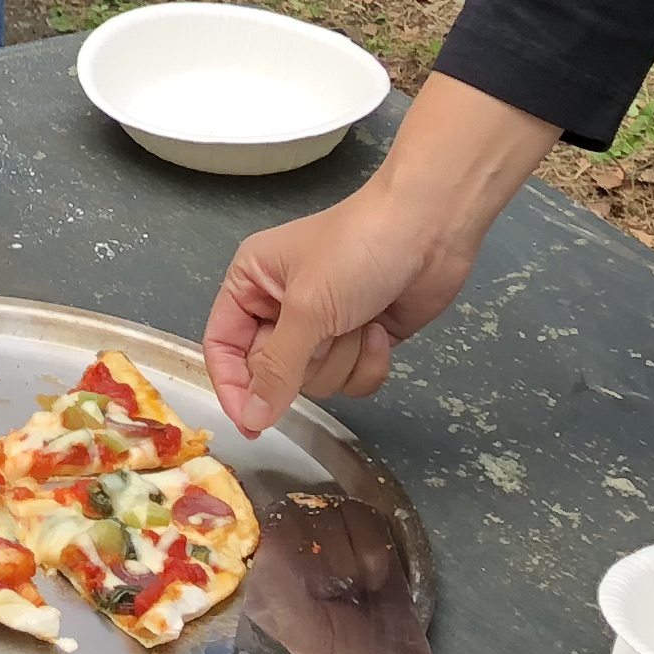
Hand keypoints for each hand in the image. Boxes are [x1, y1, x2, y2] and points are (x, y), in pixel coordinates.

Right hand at [200, 181, 483, 435]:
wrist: (430, 229)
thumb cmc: (355, 251)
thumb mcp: (307, 308)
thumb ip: (276, 368)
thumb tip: (250, 419)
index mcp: (251, 284)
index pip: (223, 346)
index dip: (232, 386)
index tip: (249, 424)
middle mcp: (281, 308)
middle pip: (273, 372)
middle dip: (307, 361)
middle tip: (327, 332)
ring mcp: (324, 327)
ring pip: (316, 381)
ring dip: (343, 359)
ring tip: (360, 321)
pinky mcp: (361, 341)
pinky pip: (352, 381)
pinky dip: (368, 363)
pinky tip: (380, 331)